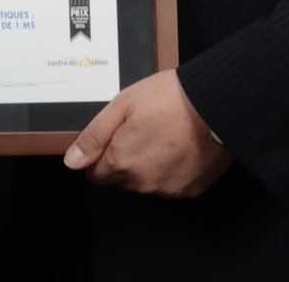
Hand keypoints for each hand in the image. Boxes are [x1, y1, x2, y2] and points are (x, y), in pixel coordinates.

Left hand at [62, 69, 231, 196]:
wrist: (216, 103)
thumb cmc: (168, 98)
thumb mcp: (122, 105)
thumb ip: (94, 136)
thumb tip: (72, 162)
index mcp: (122, 162)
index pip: (97, 174)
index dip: (102, 155)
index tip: (116, 136)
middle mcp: (143, 183)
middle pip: (121, 179)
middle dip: (124, 160)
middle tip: (142, 130)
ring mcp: (169, 189)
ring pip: (146, 183)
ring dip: (148, 167)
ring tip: (163, 136)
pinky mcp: (191, 190)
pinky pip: (171, 185)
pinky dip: (171, 171)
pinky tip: (180, 148)